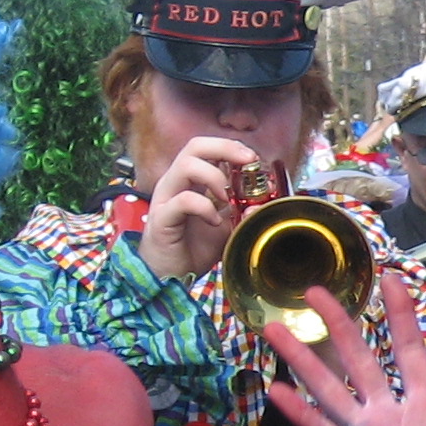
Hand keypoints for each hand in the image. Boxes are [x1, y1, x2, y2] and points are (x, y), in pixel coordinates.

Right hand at [140, 136, 256, 281]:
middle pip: (194, 147)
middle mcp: (175, 184)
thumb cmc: (193, 249)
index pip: (205, 148)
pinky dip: (205, 207)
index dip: (230, 146)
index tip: (253, 158)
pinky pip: (183, 200)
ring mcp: (165, 199)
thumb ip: (242, 213)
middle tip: (247, 162)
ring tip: (227, 197)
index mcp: (189, 182)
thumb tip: (263, 201)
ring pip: (185, 165)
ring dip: (214, 176)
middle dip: (225, 148)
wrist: (170, 279)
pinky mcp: (162, 218)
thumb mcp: (227, 228)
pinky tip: (215, 222)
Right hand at [264, 276, 425, 425]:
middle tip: (316, 288)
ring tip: (275, 327)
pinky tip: (274, 389)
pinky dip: (298, 412)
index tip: (391, 278)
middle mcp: (394, 417)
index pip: (410, 348)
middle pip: (360, 357)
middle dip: (339, 322)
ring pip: (331, 387)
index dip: (401, 314)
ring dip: (303, 357)